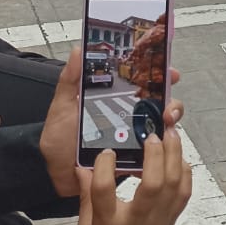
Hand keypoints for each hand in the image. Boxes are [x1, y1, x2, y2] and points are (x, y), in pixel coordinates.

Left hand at [46, 52, 181, 201]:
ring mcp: (132, 141)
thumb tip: (78, 51)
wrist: (53, 173)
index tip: (170, 73)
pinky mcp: (131, 162)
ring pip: (162, 131)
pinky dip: (162, 154)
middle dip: (172, 103)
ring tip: (162, 127)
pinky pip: (154, 159)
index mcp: (116, 101)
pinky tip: (158, 151)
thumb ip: (70, 79)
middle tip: (166, 108)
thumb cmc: (59, 140)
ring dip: (169, 128)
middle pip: (161, 106)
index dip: (161, 76)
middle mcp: (129, 119)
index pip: (145, 84)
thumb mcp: (63, 106)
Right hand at [77, 130, 191, 224]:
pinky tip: (178, 156)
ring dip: (174, 155)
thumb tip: (81, 169)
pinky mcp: (172, 218)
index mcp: (109, 224)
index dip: (105, 167)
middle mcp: (137, 220)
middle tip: (150, 135)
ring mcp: (158, 219)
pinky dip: (184, 170)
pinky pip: (185, 191)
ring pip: (173, 184)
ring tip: (170, 134)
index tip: (106, 152)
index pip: (104, 191)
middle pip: (151, 184)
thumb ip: (86, 197)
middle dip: (154, 155)